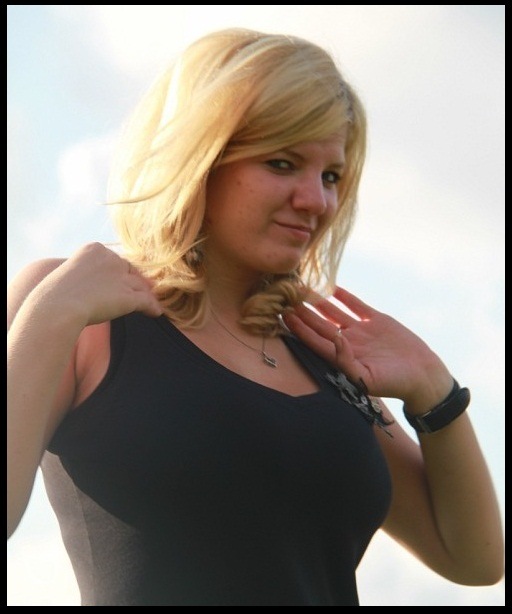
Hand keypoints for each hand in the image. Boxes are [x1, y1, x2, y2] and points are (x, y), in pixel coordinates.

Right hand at [38, 242, 162, 325]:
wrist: (57, 306)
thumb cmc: (54, 296)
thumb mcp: (69, 276)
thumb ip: (86, 276)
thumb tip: (95, 287)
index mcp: (94, 249)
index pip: (115, 259)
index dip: (120, 271)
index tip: (122, 279)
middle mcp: (110, 259)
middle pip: (130, 270)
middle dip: (135, 281)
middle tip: (144, 290)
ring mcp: (121, 277)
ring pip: (140, 286)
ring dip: (146, 294)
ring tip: (152, 303)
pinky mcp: (128, 296)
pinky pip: (146, 301)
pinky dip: (152, 307)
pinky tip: (156, 313)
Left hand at [283, 286, 451, 405]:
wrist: (423, 376)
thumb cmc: (394, 384)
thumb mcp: (368, 379)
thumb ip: (347, 362)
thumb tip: (334, 341)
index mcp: (342, 358)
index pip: (315, 340)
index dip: (299, 328)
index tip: (284, 314)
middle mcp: (348, 343)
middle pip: (320, 324)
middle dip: (303, 312)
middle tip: (286, 296)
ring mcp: (361, 331)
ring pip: (334, 312)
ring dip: (319, 301)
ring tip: (302, 288)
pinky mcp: (377, 321)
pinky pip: (356, 305)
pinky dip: (344, 296)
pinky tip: (330, 286)